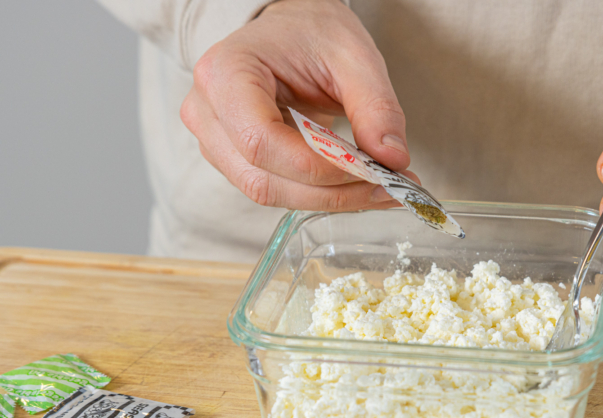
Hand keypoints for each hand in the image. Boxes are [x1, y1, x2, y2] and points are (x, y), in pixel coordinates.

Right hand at [180, 0, 410, 210]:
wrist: (290, 30)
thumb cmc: (312, 33)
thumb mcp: (354, 57)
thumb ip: (376, 107)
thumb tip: (393, 160)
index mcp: (226, 73)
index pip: (261, 141)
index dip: (317, 168)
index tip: (371, 171)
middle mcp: (207, 111)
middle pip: (262, 178)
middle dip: (331, 193)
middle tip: (388, 189)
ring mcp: (214, 140)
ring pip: (268, 192)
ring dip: (328, 199)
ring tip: (379, 189)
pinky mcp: (233, 159)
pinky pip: (275, 189)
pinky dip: (319, 194)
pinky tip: (356, 185)